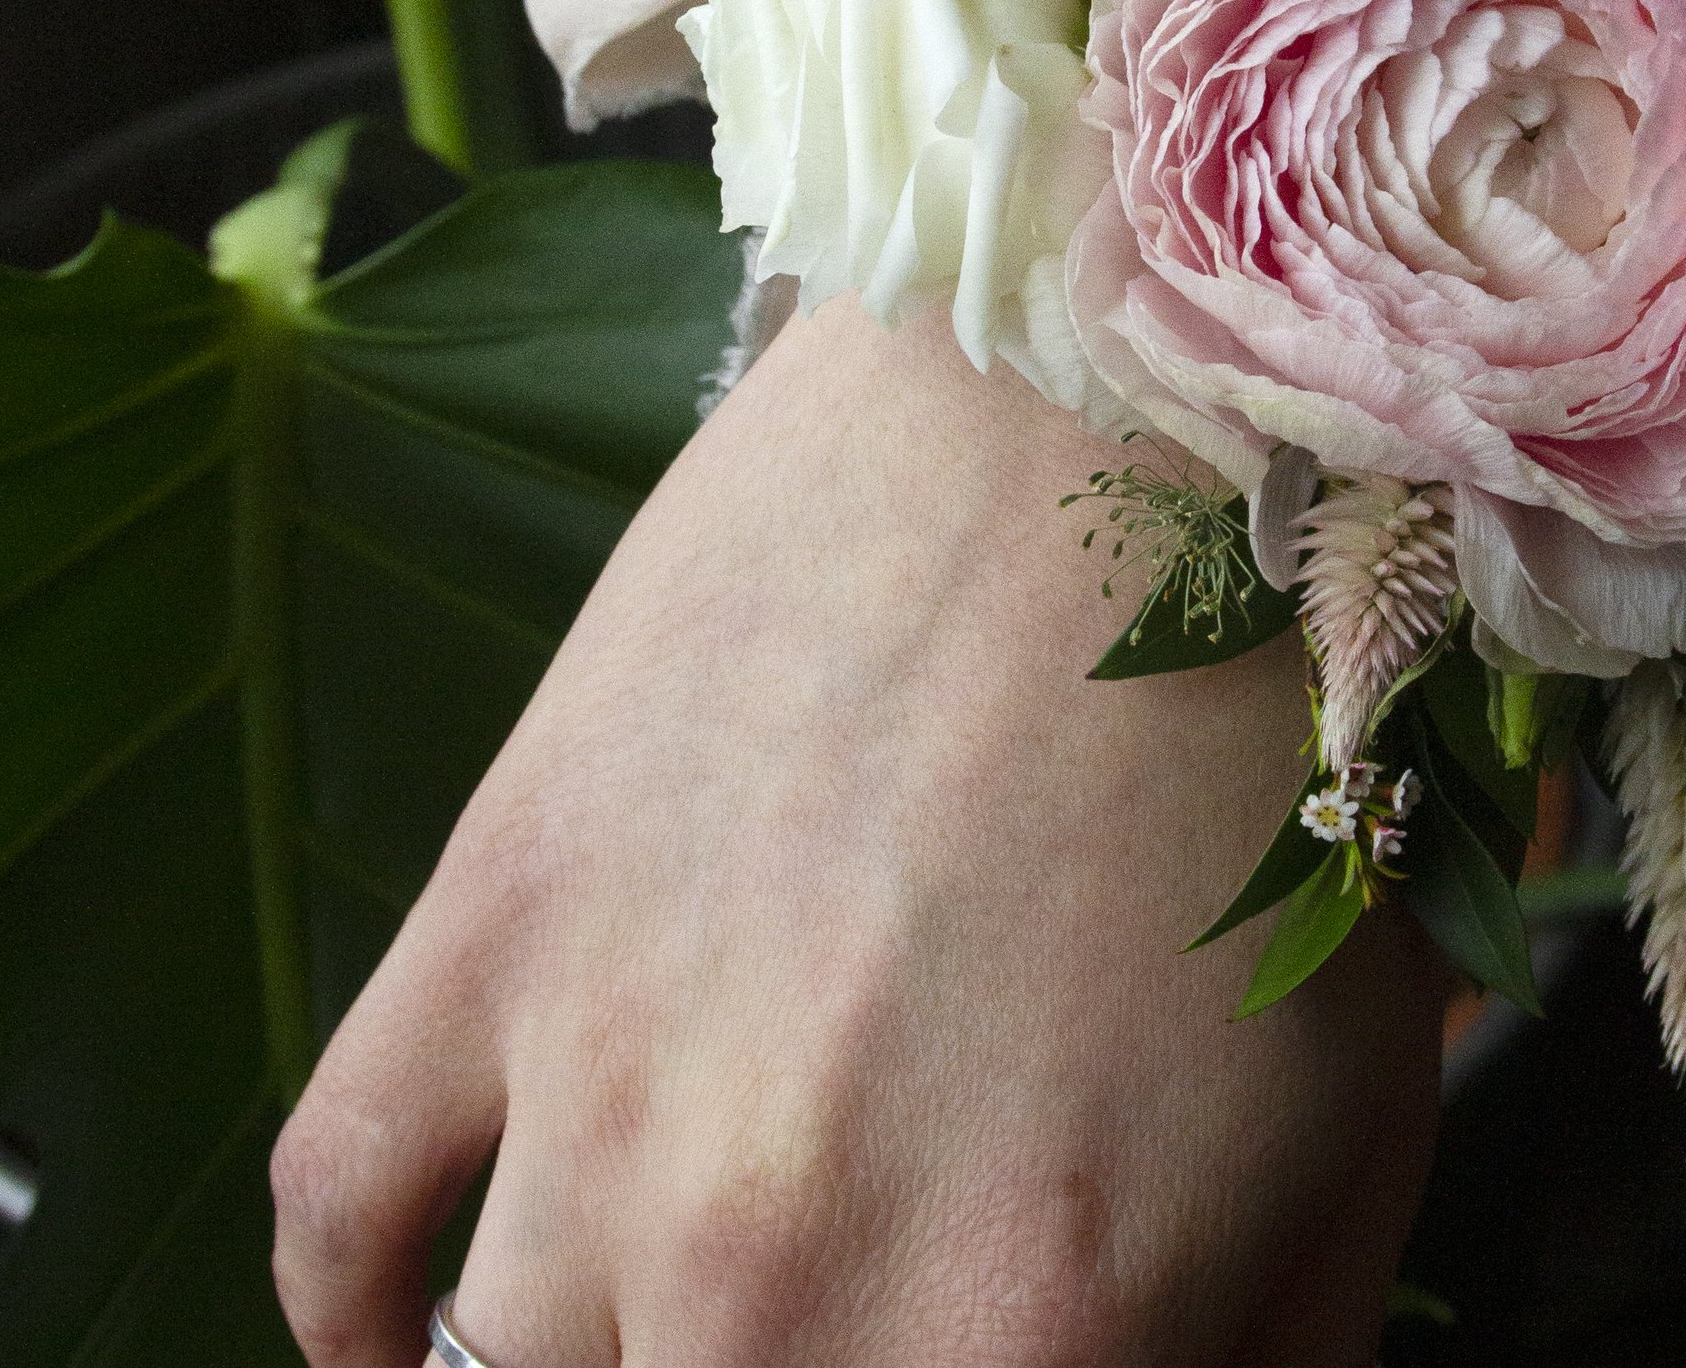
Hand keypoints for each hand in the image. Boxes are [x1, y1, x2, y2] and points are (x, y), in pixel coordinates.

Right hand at [269, 294, 1449, 1367]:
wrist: (1098, 413)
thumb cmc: (1263, 747)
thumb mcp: (1350, 1132)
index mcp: (1012, 1344)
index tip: (951, 1358)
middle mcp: (764, 1262)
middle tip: (853, 1299)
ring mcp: (592, 1084)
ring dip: (616, 1348)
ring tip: (701, 1279)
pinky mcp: (493, 914)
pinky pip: (336, 1206)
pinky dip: (359, 1309)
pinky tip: (414, 1331)